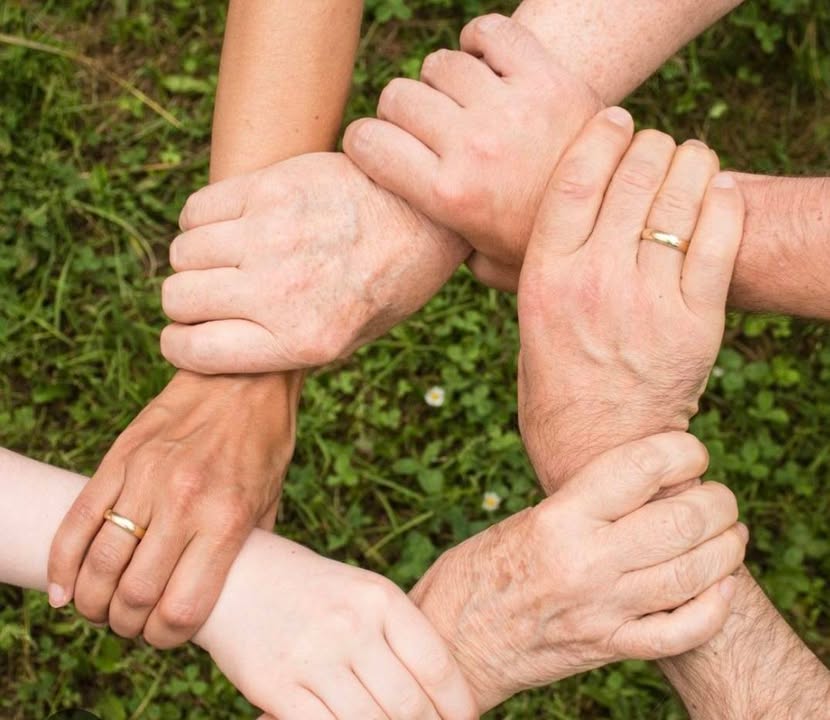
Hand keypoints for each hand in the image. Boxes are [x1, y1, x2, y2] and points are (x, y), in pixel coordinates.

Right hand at [47, 371, 300, 647]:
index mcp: (226, 520)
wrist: (242, 377)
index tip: (165, 635)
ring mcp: (146, 479)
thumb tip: (225, 593)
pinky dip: (63, 564)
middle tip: (131, 623)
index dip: (166, 638)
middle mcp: (184, 503)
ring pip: (99, 564)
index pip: (182, 608)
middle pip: (134, 595)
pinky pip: (77, 521)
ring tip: (100, 607)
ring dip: (92, 601)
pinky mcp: (119, 458)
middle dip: (127, 625)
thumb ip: (246, 550)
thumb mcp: (270, 500)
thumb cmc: (263, 442)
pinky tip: (65, 588)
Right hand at [160, 152, 469, 373]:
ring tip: (227, 258)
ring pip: (183, 253)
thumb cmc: (388, 283)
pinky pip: (197, 209)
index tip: (187, 336)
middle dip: (186, 303)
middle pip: (178, 298)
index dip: (180, 345)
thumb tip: (219, 347)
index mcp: (303, 340)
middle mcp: (281, 291)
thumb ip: (285, 348)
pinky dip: (201, 221)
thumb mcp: (350, 339)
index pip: (193, 351)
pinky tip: (231, 225)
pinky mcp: (271, 188)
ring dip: (195, 260)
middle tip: (212, 295)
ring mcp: (272, 235)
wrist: (426, 215)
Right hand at [195, 531, 477, 719]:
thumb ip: (398, 635)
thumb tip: (440, 692)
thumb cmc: (312, 590)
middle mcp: (350, 626)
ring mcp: (312, 657)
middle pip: (409, 704)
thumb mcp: (362, 593)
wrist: (237, 576)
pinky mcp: (276, 686)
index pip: (436, 665)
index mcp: (379, 598)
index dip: (458, 704)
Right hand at [343, 14, 601, 290]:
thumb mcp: (487, 265)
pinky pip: (491, 33)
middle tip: (425, 129)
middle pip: (398, 96)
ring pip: (440, 64)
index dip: (364, 142)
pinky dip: (480, 41)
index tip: (377, 147)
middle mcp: (473, 147)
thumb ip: (444, 249)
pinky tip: (486, 64)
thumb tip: (415, 238)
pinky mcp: (547, 77)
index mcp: (449, 196)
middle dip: (400, 112)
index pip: (368, 142)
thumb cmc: (543, 244)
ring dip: (442, 81)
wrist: (619, 216)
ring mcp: (510, 108)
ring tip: (462, 103)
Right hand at [411, 433, 746, 711]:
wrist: (452, 642)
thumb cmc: (477, 571)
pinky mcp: (608, 647)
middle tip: (718, 496)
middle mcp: (585, 562)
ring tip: (730, 533)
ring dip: (726, 549)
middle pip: (681, 521)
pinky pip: (680, 632)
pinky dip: (713, 608)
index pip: (640, 468)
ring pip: (693, 574)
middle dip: (717, 502)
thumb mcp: (523, 520)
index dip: (682, 451)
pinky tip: (720, 586)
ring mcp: (602, 610)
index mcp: (558, 519)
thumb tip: (642, 484)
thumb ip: (582, 505)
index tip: (691, 451)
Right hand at [516, 109, 743, 489]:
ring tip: (691, 159)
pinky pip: (718, 241)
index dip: (600, 135)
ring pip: (679, 199)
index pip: (575, 178)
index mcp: (545, 277)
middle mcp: (594, 281)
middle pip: (632, 177)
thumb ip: (527, 269)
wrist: (599, 448)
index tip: (615, 117)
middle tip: (655, 144)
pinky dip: (723, 203)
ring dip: (690, 164)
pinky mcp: (695, 322)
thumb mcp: (526, 321)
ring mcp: (647, 300)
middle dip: (649, 144)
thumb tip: (519, 222)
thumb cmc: (555, 383)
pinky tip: (719, 189)